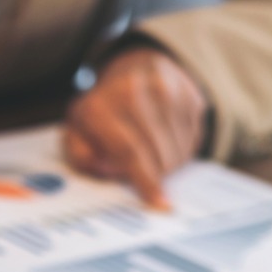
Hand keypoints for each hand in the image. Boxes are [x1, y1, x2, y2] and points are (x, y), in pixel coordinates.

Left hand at [64, 46, 207, 209]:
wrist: (133, 69)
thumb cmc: (103, 112)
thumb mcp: (77, 134)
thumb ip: (82, 157)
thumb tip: (105, 169)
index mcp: (100, 106)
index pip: (129, 150)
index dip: (146, 180)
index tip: (159, 202)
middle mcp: (134, 91)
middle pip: (159, 154)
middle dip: (156, 175)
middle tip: (147, 175)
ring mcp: (167, 88)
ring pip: (179, 149)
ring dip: (170, 163)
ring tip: (154, 153)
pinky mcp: (190, 92)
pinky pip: (194, 138)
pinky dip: (182, 148)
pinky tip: (167, 138)